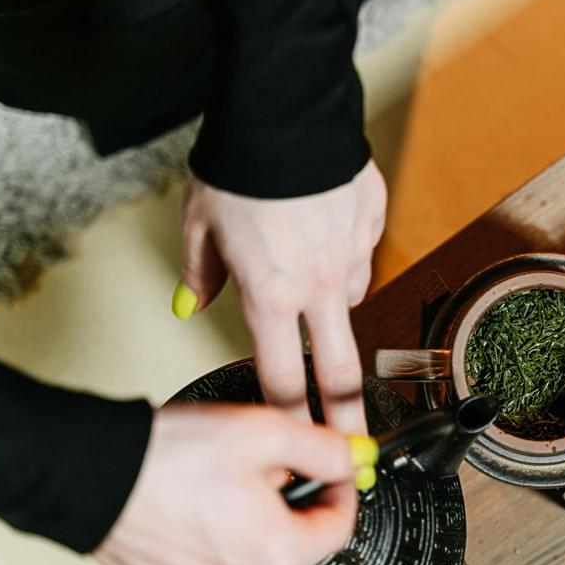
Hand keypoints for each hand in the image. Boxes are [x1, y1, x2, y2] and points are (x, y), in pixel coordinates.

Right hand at [94, 404, 375, 564]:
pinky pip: (216, 564)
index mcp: (277, 557)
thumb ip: (322, 448)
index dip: (341, 488)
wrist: (87, 476)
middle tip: (269, 466)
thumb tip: (352, 458)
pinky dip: (217, 536)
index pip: (341, 527)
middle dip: (294, 503)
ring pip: (257, 554)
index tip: (333, 466)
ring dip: (255, 519)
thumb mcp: (264, 433)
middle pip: (299, 545)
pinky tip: (196, 503)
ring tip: (224, 481)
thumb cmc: (165, 459)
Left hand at [176, 160, 386, 434]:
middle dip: (349, 419)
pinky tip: (327, 231)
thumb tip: (193, 303)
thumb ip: (202, 274)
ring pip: (349, 301)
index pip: (280, 378)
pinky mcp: (372, 227)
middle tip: (359, 450)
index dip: (290, 420)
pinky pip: (361, 256)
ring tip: (308, 269)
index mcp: (271, 296)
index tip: (301, 448)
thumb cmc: (240, 168)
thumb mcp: (200, 225)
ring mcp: (351, 258)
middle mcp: (318, 288)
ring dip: (332, 302)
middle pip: (339, 372)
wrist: (287, 115)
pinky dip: (345, 255)